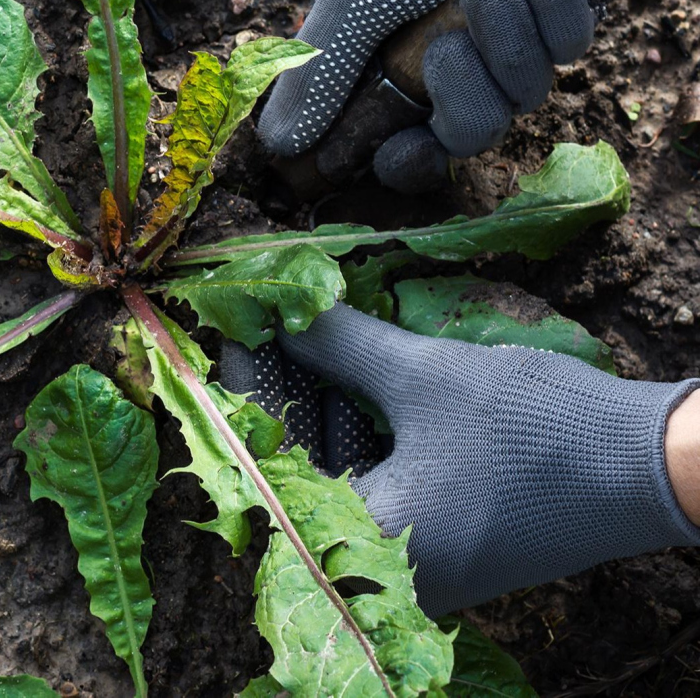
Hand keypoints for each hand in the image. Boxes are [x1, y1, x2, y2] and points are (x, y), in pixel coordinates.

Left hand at [220, 303, 699, 616]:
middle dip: (282, 391)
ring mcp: (416, 562)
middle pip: (299, 471)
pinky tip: (352, 374)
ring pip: (340, 474)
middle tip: (264, 325)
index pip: (266, 466)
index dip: (243, 391)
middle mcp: (381, 571)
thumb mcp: (426, 377)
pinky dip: (363, 431)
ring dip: (323, 405)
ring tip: (303, 335)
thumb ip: (342, 347)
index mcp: (365, 545)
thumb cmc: (537, 430)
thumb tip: (284, 312)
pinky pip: (379, 484)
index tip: (231, 332)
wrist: (653, 470)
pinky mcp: (444, 542)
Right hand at [256, 0, 678, 181]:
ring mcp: (504, 28)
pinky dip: (551, 6)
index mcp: (379, 43)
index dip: (401, 150)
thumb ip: (320, 73)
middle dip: (459, 90)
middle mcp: (441, 44)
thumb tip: (277, 146)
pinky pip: (565, 46)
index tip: (402, 149)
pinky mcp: (561, 7)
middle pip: (459, 126)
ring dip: (505, 34)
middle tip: (444, 43)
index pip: (388, 131)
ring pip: (517, 92)